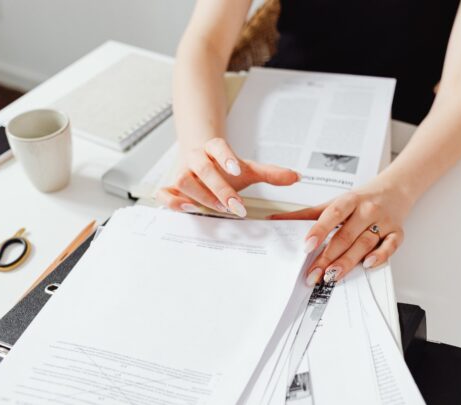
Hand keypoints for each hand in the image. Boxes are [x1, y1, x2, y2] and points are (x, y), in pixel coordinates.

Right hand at [157, 138, 299, 216]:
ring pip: (182, 180)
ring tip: (217, 209)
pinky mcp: (170, 188)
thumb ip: (270, 174)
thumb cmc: (223, 168)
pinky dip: (172, 202)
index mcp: (212, 148)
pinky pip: (163, 193)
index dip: (225, 156)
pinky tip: (189, 210)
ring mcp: (180, 173)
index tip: (238, 168)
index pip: (217, 146)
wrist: (198, 161)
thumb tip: (297, 177)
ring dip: (200, 196)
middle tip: (235, 205)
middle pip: (201, 168)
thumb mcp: (248, 169)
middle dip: (218, 187)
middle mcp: (194, 159)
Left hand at [269, 177, 413, 284]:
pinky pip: (390, 246)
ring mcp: (383, 222)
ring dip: (347, 262)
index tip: (306, 246)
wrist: (396, 189)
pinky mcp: (397, 233)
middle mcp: (367, 210)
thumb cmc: (361, 199)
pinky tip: (367, 265)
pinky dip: (380, 256)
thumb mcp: (335, 202)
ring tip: (331, 275)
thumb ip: (307, 214)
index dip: (319, 230)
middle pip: (346, 235)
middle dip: (328, 257)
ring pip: (364, 244)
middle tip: (313, 273)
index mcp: (350, 199)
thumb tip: (277, 220)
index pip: (333, 214)